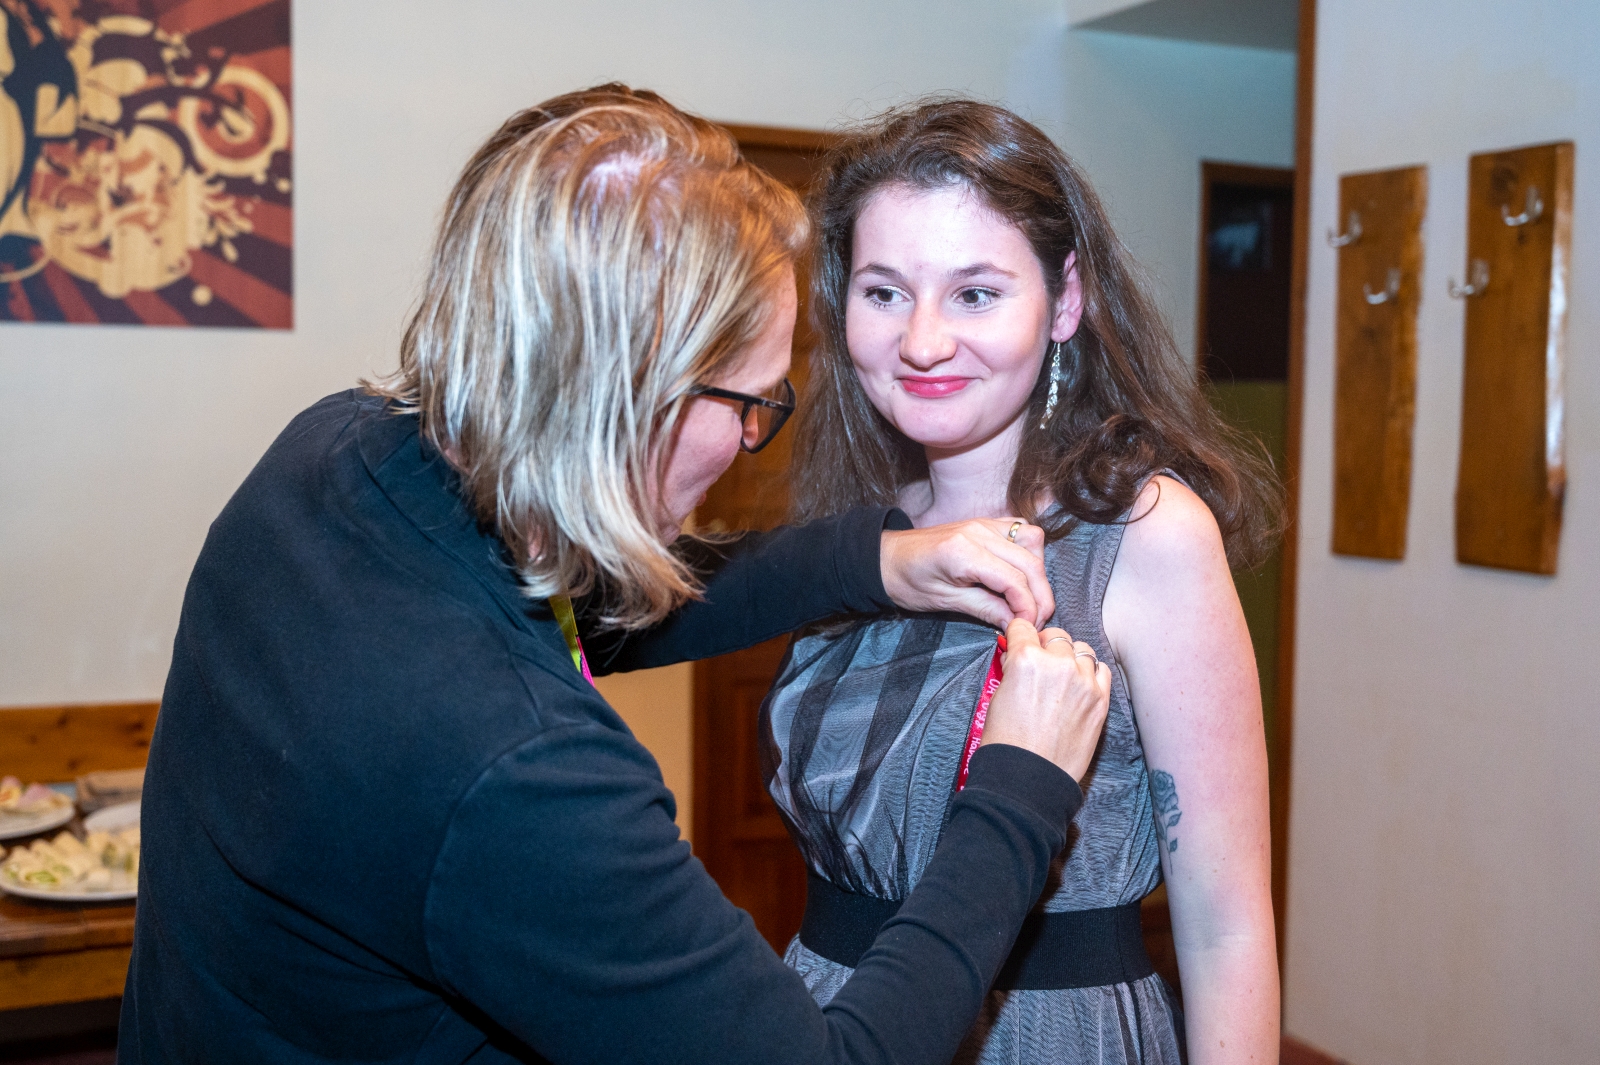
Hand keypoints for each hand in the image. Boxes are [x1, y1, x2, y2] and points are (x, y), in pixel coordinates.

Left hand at [880, 519, 1054, 627]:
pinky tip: (1022, 574)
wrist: (885, 557)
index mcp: (963, 552)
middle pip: (1030, 562)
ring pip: (1032, 542)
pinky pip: (1020, 530)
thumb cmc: (906, 580)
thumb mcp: (943, 601)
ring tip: (1030, 599)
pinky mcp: (985, 523)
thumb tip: (1017, 623)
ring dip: (1038, 572)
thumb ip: (985, 609)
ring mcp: (984, 523)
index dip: (1028, 607)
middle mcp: (979, 531)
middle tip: (1035, 621)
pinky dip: (1029, 553)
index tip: (1028, 628)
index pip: (1014, 580)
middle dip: (1040, 595)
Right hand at [980, 619, 1110, 781]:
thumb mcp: (997, 696)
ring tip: (1061, 675)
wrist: (1029, 778)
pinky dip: (1091, 672)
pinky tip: (1080, 684)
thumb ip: (1013, 669)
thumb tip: (1018, 657)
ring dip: (1070, 657)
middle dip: (1045, 645)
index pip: (1023, 627)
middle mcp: (1058, 665)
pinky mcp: (1100, 700)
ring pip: (1082, 650)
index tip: (1018, 642)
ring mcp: (1084, 682)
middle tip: (1039, 662)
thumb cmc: (1006, 742)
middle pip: (1056, 635)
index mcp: (1026, 660)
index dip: (1018, 636)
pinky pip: (1102, 670)